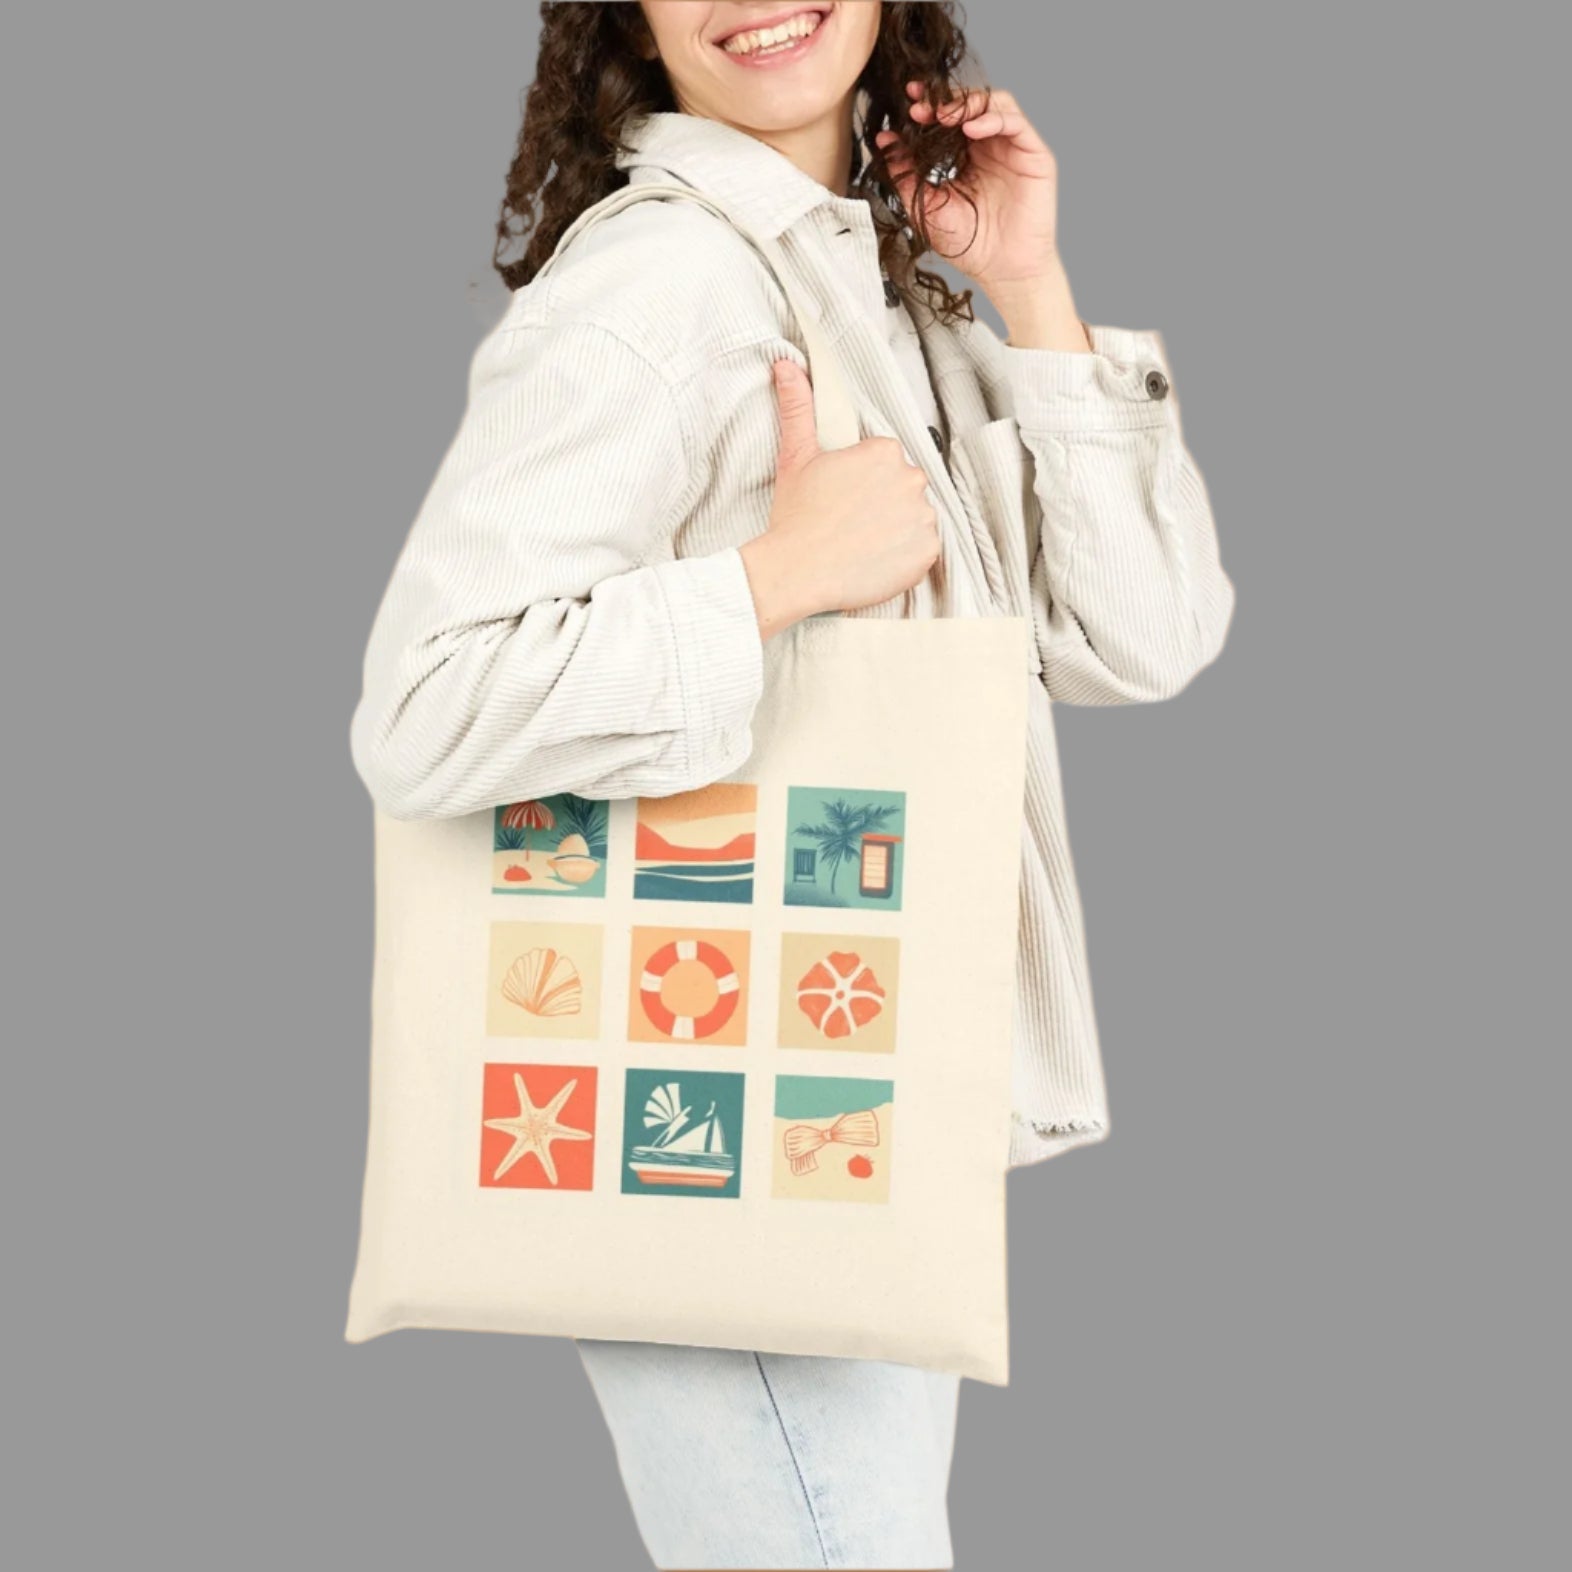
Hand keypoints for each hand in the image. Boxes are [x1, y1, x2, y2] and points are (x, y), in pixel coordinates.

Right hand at [739, 360, 939, 635]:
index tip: (844, 498)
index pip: (885, 461)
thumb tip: (786, 366)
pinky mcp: (928, 552)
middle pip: (904, 487)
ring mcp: (923, 517)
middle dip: (883, 502)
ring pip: (916, 517)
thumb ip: (798, 407)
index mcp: (884, 451)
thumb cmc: (796, 516)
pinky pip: (924, 549)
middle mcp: (911, 479)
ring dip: (897, 528)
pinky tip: (877, 559)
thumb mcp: (796, 456)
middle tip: (851, 522)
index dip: (863, 481)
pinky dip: (906, 556)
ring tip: (862, 543)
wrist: (798, 572)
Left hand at [874, 83, 1089, 351]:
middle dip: (943, 101)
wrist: (1002, 271)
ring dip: (966, 104)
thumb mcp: (927, 206)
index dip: (928, 107)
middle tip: (919, 107)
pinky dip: (992, 118)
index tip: (907, 103)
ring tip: (942, 115)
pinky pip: (1014, 122)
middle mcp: (990, 146)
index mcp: (966, 156)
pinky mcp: (1033, 155)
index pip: (948, 120)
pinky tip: (970, 128)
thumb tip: (884, 142)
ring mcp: (1012, 148)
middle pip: (969, 105)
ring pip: (993, 104)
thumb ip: (906, 175)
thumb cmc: (969, 245)